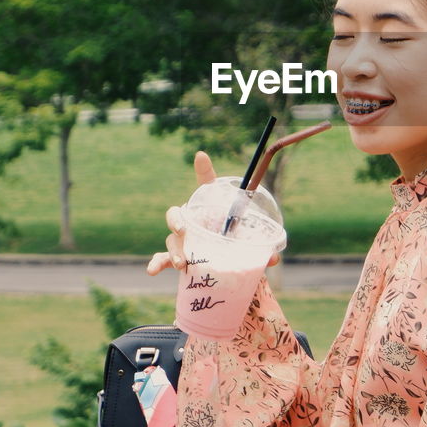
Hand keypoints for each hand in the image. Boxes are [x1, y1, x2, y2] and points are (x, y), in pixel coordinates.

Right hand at [146, 151, 280, 275]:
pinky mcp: (176, 258)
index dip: (204, 170)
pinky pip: (161, 259)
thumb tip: (275, 259)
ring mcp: (182, 241)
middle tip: (184, 231)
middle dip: (176, 221)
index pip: (205, 187)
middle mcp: (192, 223)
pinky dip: (155, 263)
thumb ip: (261, 250)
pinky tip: (151, 270)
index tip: (202, 156)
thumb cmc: (233, 246)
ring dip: (174, 250)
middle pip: (177, 214)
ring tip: (182, 263)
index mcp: (209, 211)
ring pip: (171, 240)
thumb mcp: (248, 245)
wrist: (222, 266)